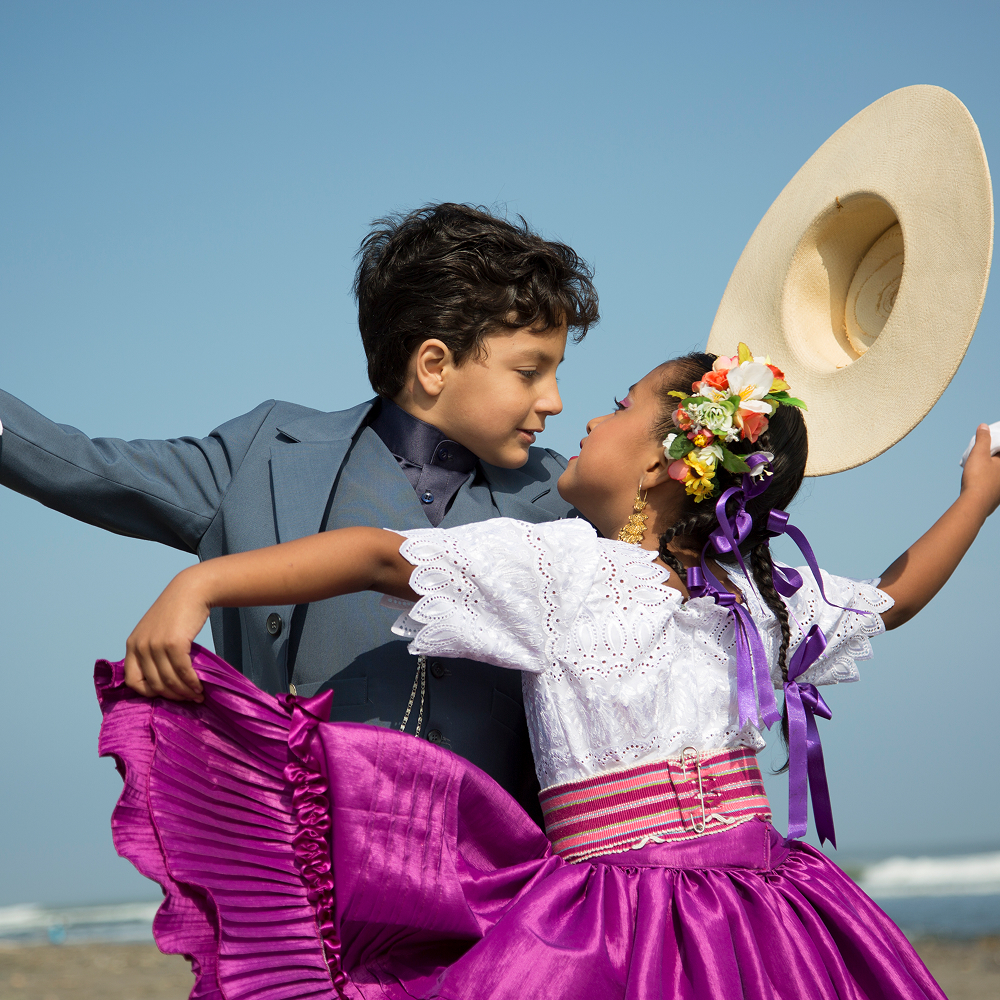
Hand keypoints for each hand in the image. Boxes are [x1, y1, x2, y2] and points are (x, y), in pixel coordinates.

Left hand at [123, 567, 209, 701]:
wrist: (191, 591)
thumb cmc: (177, 612)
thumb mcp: (155, 631)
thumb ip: (152, 651)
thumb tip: (162, 680)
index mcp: (132, 645)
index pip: (133, 681)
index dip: (149, 693)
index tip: (167, 694)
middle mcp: (140, 646)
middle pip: (154, 684)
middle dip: (173, 696)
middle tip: (188, 699)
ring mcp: (156, 645)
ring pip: (169, 680)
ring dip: (185, 692)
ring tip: (197, 695)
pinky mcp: (173, 643)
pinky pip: (182, 671)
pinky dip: (192, 682)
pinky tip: (200, 686)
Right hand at [960, 424, 999, 515]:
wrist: (975, 504)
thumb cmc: (979, 478)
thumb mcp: (979, 454)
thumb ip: (983, 439)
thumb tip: (984, 426)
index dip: (996, 444)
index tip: (990, 441)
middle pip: (999, 461)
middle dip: (994, 456)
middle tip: (983, 451)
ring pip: (997, 474)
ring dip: (992, 469)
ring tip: (979, 465)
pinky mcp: (998, 497)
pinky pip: (994, 484)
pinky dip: (989, 479)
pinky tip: (979, 480)